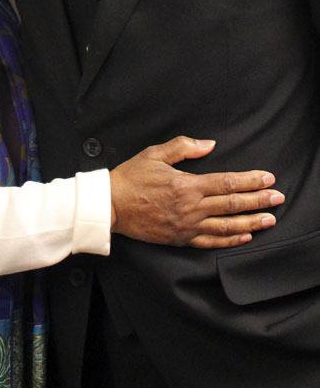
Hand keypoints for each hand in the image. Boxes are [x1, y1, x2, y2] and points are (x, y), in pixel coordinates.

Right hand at [110, 137, 283, 248]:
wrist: (110, 205)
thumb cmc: (131, 177)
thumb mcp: (154, 153)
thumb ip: (184, 147)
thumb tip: (209, 144)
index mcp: (187, 184)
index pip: (227, 182)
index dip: (250, 181)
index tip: (267, 179)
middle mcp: (191, 207)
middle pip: (232, 204)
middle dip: (259, 201)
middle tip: (278, 198)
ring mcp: (187, 226)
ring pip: (227, 226)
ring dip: (251, 222)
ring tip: (270, 220)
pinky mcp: (180, 238)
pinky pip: (211, 242)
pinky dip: (230, 240)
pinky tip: (244, 236)